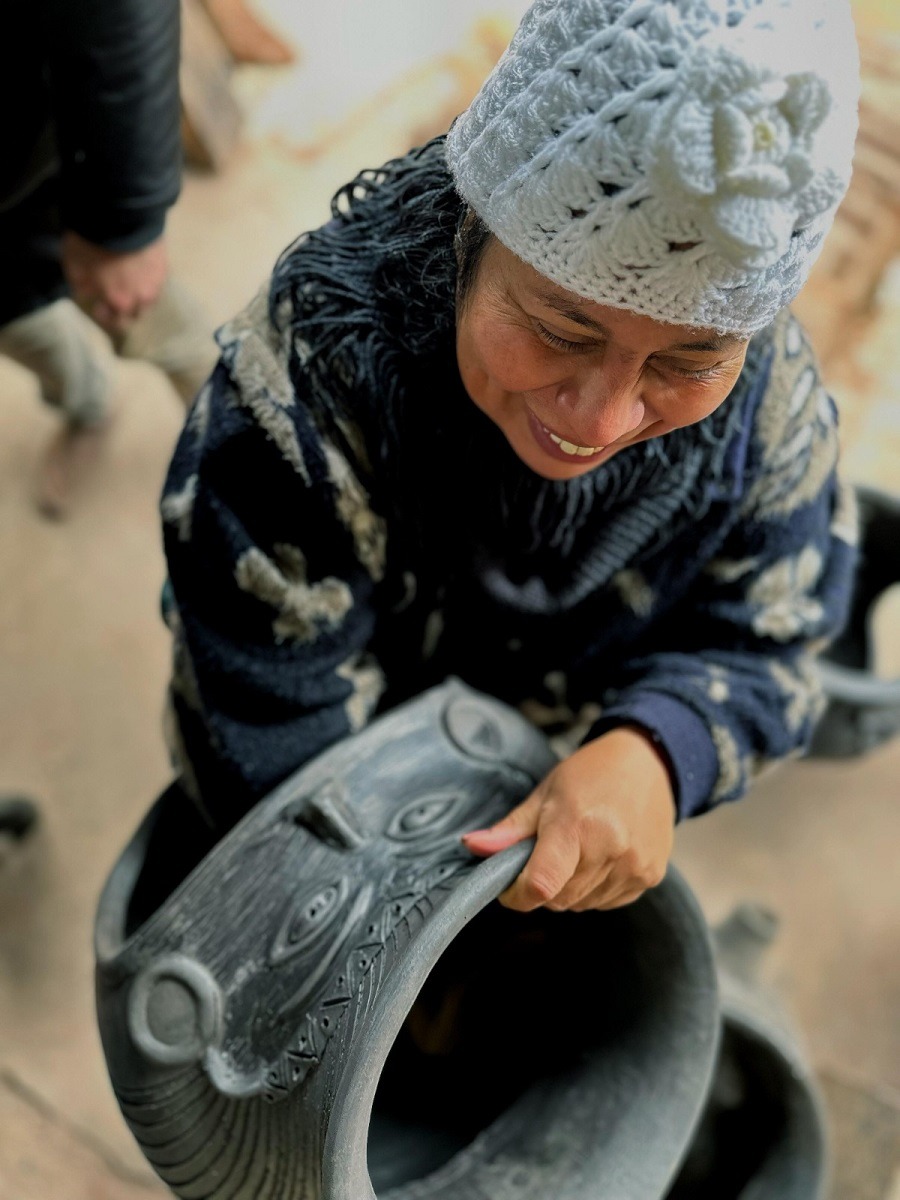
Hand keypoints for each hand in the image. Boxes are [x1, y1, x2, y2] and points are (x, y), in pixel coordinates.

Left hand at [61, 231, 167, 332]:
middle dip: (125, 310)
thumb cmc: (93, 242)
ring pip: (149, 298)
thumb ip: (80, 284)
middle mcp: (142, 298)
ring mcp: (157, 282)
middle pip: (136, 314)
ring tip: (129, 283)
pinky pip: (155, 280)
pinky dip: (147, 279)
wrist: (122, 214)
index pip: (115, 322)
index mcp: (119, 302)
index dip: (105, 316)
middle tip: (115, 298)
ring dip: (139, 295)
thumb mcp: (74, 264)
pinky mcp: (164, 264)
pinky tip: (139, 268)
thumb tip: (87, 293)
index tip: (98, 306)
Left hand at [462, 726, 675, 911]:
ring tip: (577, 851)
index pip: (541, 885)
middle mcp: (610, 849)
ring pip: (582, 905)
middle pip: (559, 899)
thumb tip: (471, 847)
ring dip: (569, 889)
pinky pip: (607, 902)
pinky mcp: (651, 876)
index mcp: (577, 825)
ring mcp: (634, 866)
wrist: (648, 763)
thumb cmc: (591, 774)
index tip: (509, 887)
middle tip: (545, 856)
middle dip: (542, 887)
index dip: (517, 895)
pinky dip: (595, 889)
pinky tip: (600, 858)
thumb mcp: (545, 793)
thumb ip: (510, 828)